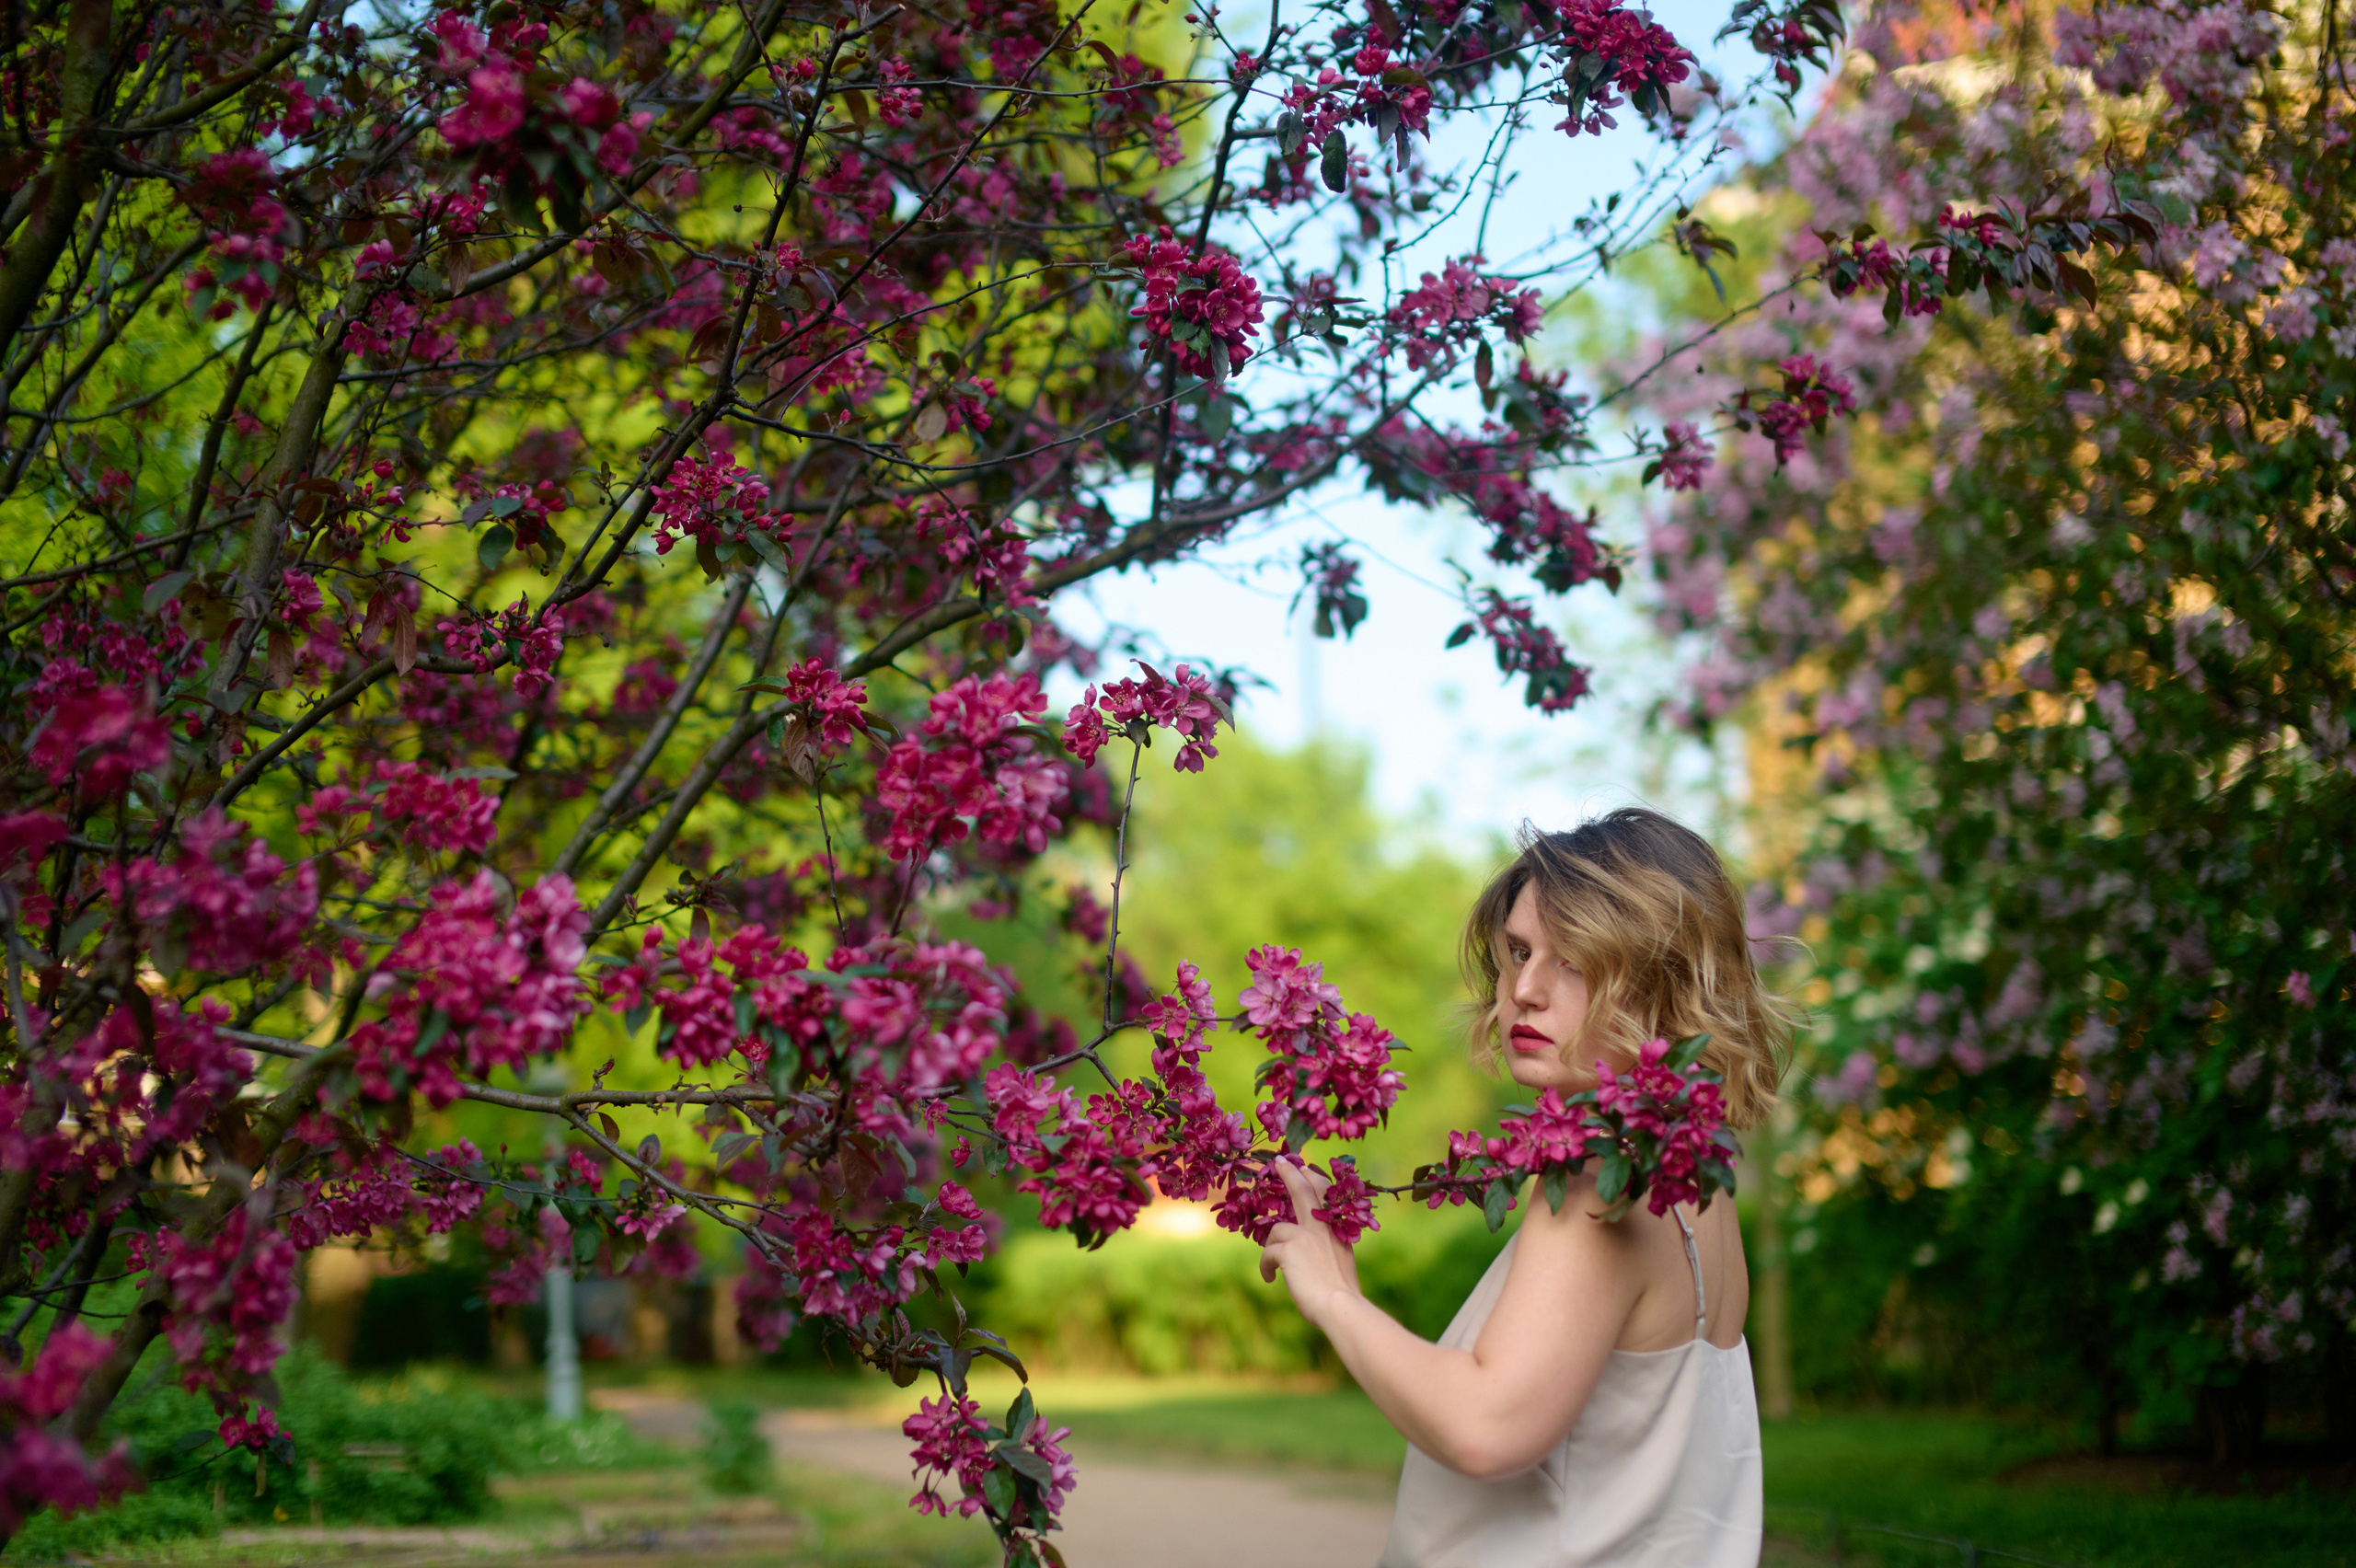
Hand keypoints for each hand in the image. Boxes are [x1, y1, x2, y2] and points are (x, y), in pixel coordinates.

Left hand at [1257, 1159, 1361, 1327]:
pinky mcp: (1288, 1249)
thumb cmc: (1342, 1294)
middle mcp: (1322, 1228)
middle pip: (1303, 1190)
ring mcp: (1305, 1235)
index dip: (1315, 1179)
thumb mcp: (1341, 1265)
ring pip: (1276, 1230)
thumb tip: (1310, 1256)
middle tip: (1280, 1161)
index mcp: (1337, 1231)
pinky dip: (1266, 1266)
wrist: (1339, 1306)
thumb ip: (1329, 1252)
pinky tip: (1270, 1279)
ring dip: (1272, 1248)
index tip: (1307, 1168)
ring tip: (1273, 1269)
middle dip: (1291, 1173)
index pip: (1325, 1196)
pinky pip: (1267, 1253)